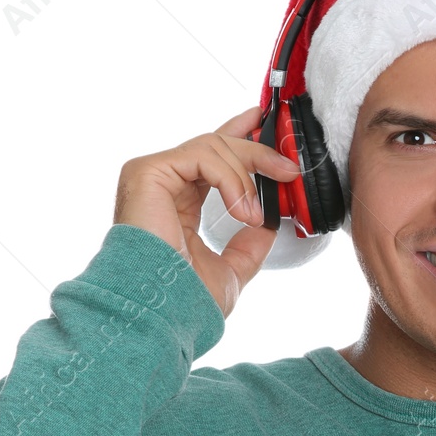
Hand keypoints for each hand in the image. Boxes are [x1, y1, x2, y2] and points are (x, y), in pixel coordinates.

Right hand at [113, 105, 301, 317]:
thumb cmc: (184, 299)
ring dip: (247, 177)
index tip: (266, 125)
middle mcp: (163, 184)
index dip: (239, 135)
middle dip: (256, 151)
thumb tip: (270, 226)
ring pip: (212, 146)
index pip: (210, 156)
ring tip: (256, 215)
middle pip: (215, 144)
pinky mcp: (147, 172)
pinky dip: (231, 180)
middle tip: (288, 169)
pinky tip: (243, 211)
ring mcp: (152, 175)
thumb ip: (248, 247)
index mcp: (178, 201)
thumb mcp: (231, 270)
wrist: (161, 310)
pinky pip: (202, 156)